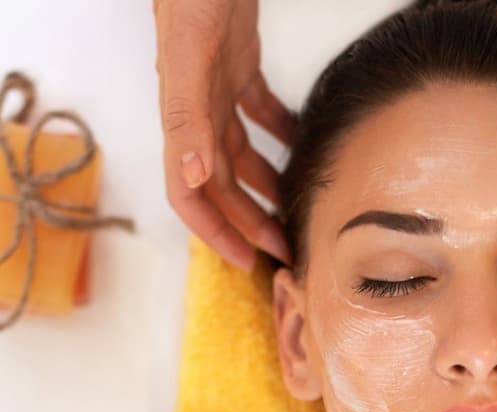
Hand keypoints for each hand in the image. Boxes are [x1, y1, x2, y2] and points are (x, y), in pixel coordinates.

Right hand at [153, 0, 292, 270]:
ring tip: (296, 210)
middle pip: (221, 184)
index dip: (215, 231)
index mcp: (183, 118)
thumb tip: (195, 179)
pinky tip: (301, 148)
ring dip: (264, 187)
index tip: (247, 261)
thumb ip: (187, 115)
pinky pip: (258, 112)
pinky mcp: (237, 65)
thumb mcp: (190, 53)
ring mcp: (215, 88)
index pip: (190, 193)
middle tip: (287, 249)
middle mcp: (196, 110)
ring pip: (239, 154)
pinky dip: (278, 134)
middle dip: (250, 221)